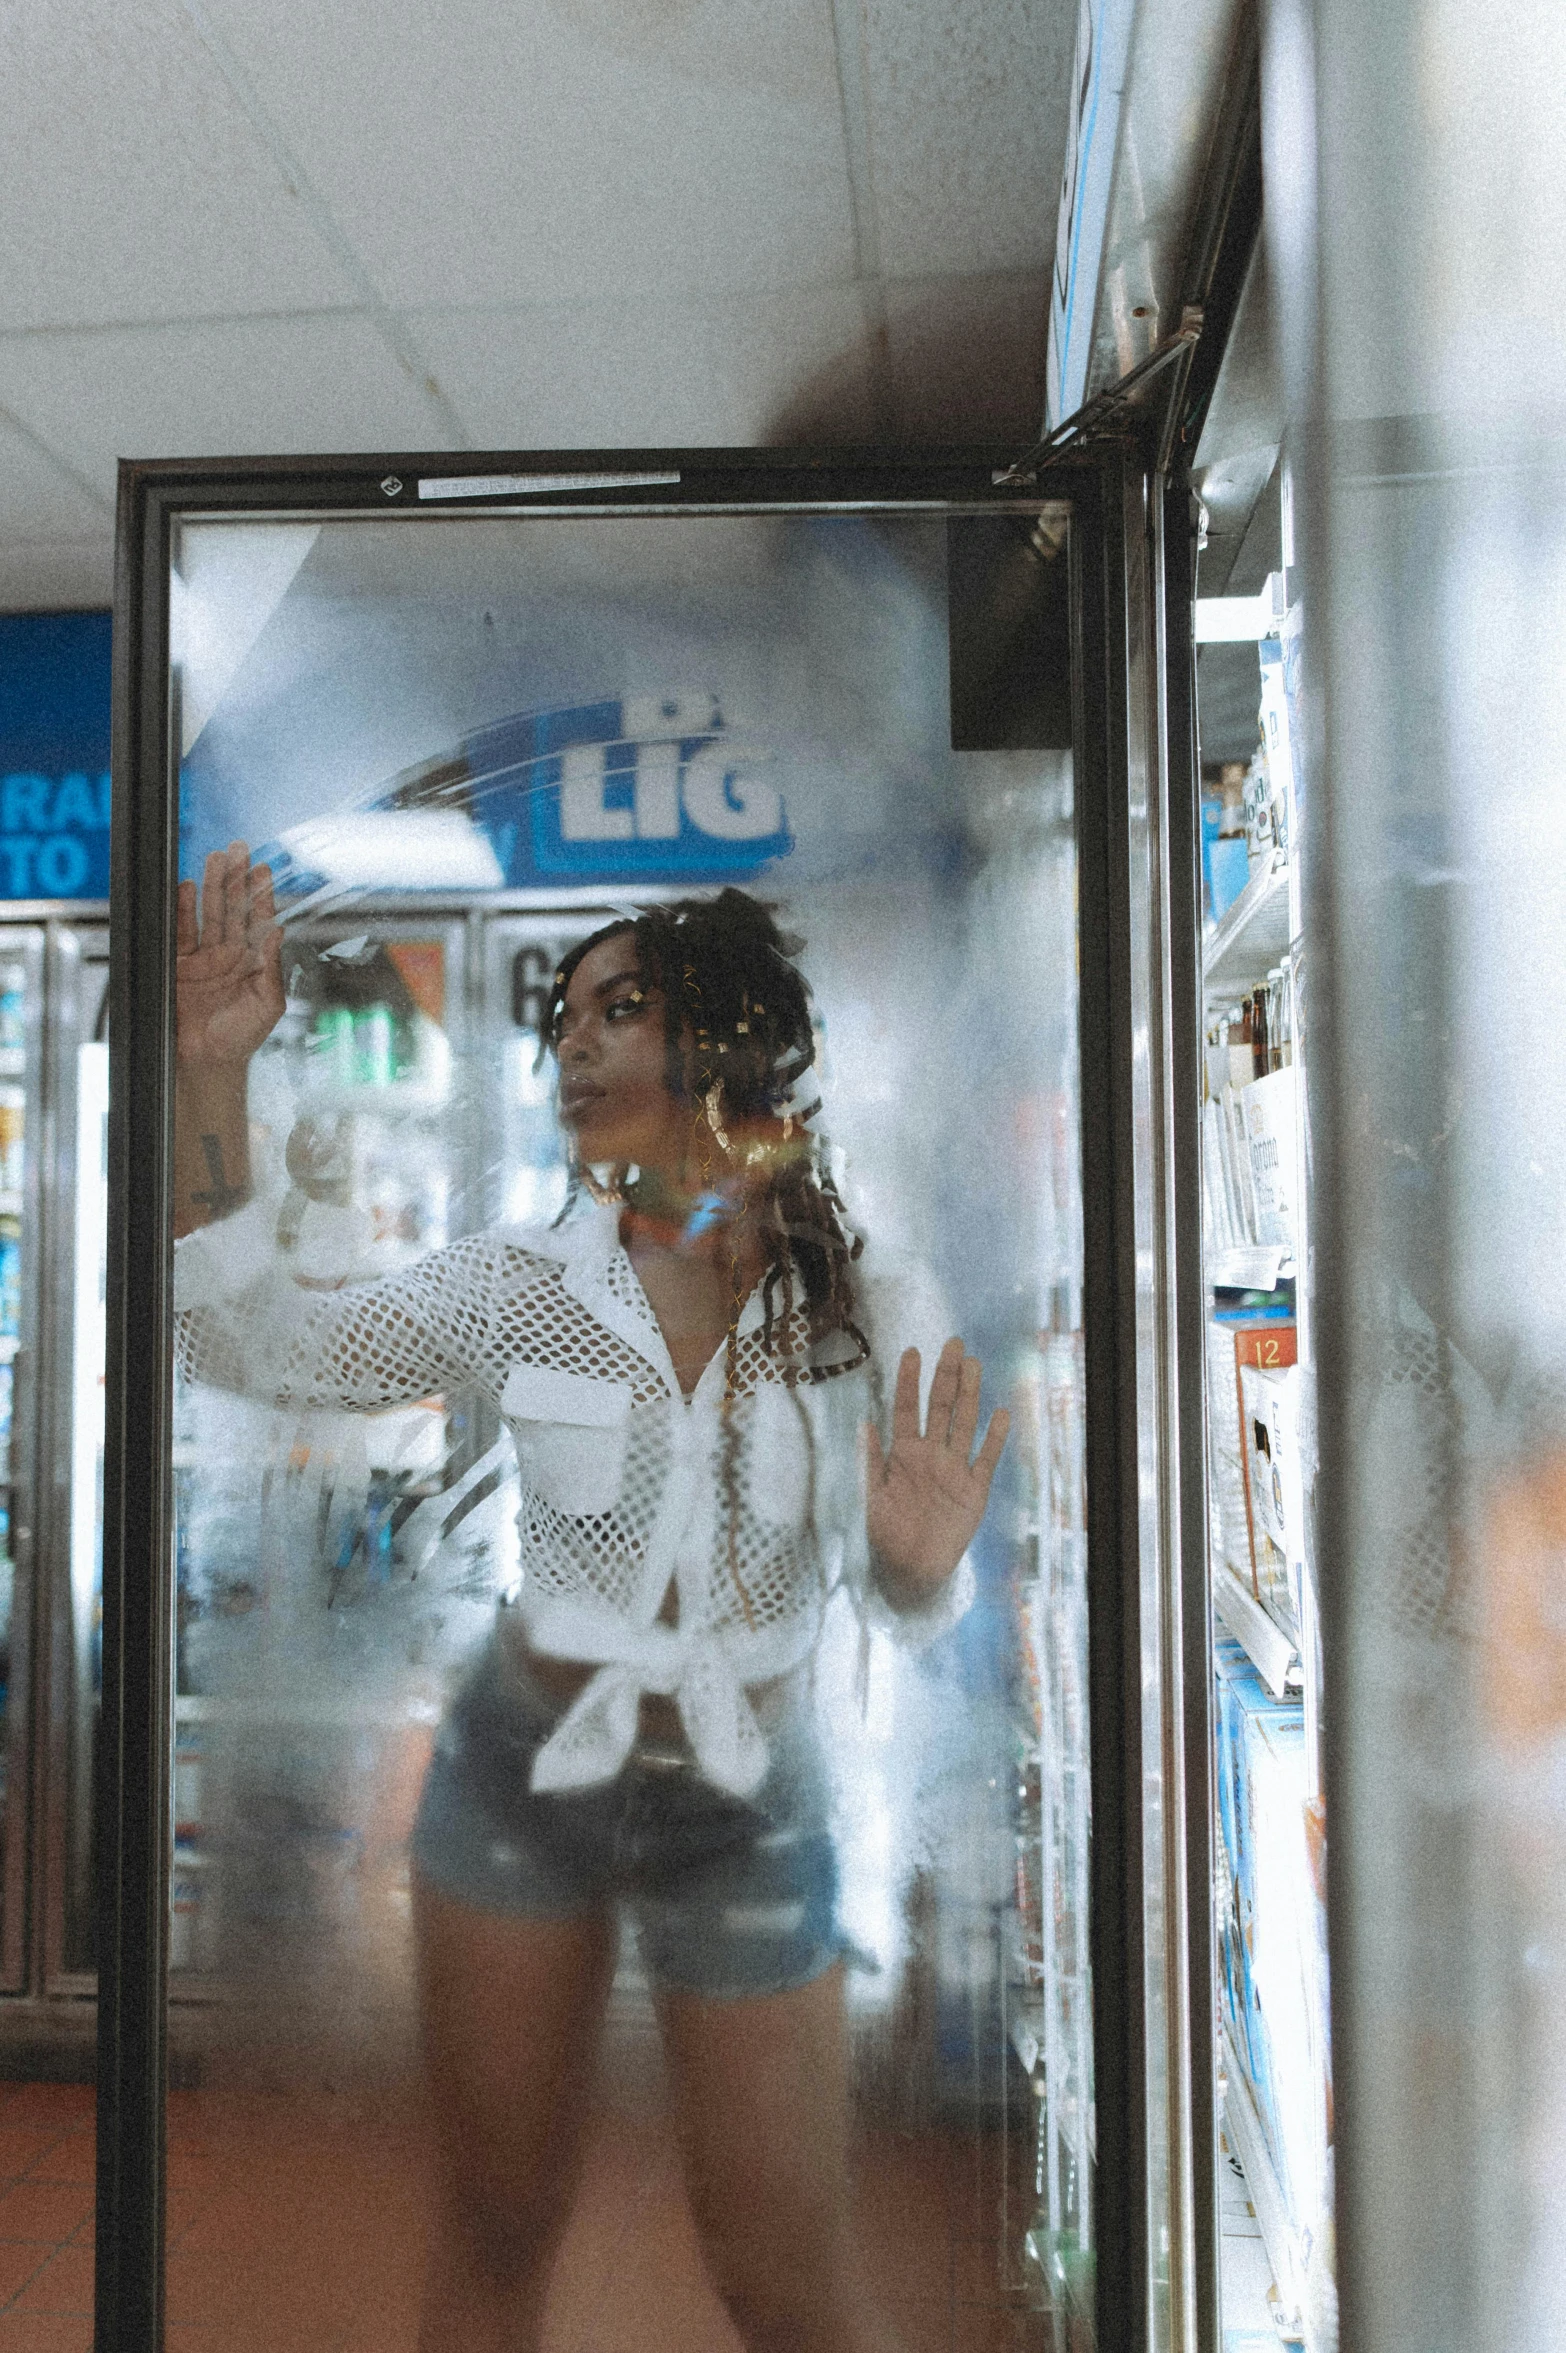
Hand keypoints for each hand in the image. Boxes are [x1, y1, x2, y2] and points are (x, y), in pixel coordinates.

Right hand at [176, 842, 284, 1068]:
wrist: (207, 1062)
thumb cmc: (242, 1038)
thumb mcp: (267, 1006)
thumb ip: (271, 968)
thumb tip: (277, 932)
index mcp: (254, 961)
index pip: (258, 920)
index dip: (260, 894)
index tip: (262, 868)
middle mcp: (230, 954)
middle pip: (233, 908)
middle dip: (235, 879)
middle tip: (237, 849)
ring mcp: (204, 958)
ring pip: (208, 913)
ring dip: (211, 886)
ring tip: (214, 858)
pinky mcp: (179, 965)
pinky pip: (180, 932)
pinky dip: (181, 910)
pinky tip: (185, 887)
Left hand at [864, 1338, 1009, 1608]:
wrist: (911, 1571)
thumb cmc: (886, 1535)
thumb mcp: (870, 1498)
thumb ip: (870, 1461)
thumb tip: (865, 1423)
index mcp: (903, 1454)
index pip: (906, 1409)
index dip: (908, 1381)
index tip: (911, 1351)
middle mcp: (931, 1455)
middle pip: (940, 1407)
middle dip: (946, 1376)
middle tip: (953, 1343)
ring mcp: (954, 1469)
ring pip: (964, 1424)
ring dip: (970, 1395)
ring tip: (974, 1365)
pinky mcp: (973, 1490)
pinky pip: (985, 1459)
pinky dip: (993, 1438)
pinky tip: (1000, 1413)